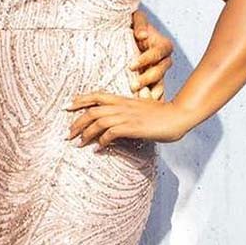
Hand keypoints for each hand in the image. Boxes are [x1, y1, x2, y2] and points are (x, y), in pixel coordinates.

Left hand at [66, 92, 194, 145]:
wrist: (178, 116)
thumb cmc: (161, 114)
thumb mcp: (141, 108)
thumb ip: (128, 111)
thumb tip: (117, 121)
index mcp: (123, 100)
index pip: (96, 95)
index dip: (80, 99)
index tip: (67, 106)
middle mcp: (122, 106)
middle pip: (92, 111)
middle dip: (77, 122)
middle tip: (68, 133)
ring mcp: (127, 116)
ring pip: (98, 121)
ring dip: (86, 133)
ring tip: (78, 143)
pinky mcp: (133, 127)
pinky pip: (111, 133)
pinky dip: (102, 141)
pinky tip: (98, 149)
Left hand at [129, 10, 171, 99]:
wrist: (127, 34)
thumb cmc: (132, 24)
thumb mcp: (136, 19)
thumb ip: (140, 24)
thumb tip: (142, 35)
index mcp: (163, 45)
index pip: (157, 53)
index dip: (145, 59)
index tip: (132, 65)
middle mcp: (164, 60)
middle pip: (158, 72)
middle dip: (146, 79)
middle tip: (133, 85)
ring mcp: (159, 73)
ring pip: (159, 85)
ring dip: (150, 92)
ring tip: (139, 100)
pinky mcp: (153, 83)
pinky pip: (156, 93)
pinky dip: (151, 101)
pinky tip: (145, 111)